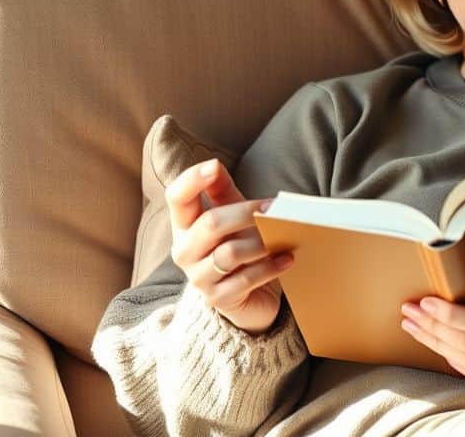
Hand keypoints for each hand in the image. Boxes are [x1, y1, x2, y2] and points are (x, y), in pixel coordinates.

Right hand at [167, 158, 293, 334]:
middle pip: (210, 224)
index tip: (214, 166)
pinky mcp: (219, 299)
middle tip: (274, 209)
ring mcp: (199, 278)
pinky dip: (269, 268)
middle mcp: (185, 251)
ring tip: (284, 236)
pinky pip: (245, 280)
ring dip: (260, 243)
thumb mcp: (230, 214)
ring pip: (229, 254)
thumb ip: (221, 190)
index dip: (191, 180)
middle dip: (245, 213)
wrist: (247, 295)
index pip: (176, 198)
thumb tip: (214, 165)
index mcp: (184, 225)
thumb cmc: (237, 245)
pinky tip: (287, 259)